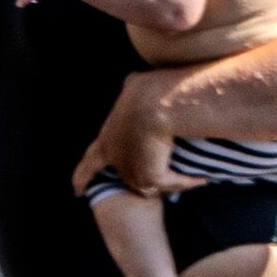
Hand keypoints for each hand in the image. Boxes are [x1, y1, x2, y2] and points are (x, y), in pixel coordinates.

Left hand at [76, 71, 182, 199]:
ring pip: (151, 183)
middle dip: (132, 184)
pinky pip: (172, 183)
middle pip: (124, 178)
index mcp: (107, 138)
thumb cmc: (148, 90)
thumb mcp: (133, 87)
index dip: (82, 176)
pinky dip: (187, 181)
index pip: (90, 161)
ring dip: (168, 182)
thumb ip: (132, 90)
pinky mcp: (149, 177)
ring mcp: (131, 170)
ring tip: (189, 179)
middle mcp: (116, 159)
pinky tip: (200, 178)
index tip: (76, 190)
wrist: (154, 104)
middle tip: (142, 194)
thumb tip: (134, 82)